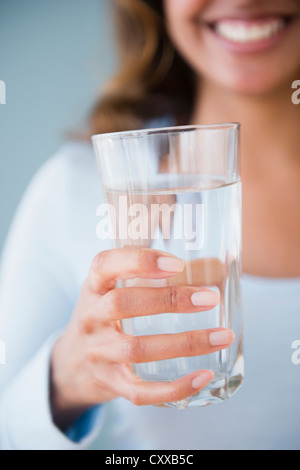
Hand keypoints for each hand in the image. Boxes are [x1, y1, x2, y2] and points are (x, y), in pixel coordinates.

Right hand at [50, 247, 234, 429]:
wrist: (70, 363)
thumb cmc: (105, 316)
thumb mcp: (115, 289)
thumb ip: (156, 277)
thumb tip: (216, 268)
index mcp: (93, 287)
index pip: (105, 265)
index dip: (138, 261)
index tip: (176, 263)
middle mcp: (90, 318)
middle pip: (122, 305)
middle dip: (168, 300)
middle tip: (209, 299)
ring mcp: (97, 353)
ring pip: (136, 349)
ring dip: (183, 343)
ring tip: (221, 336)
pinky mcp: (110, 383)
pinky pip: (139, 391)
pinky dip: (173, 388)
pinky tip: (203, 376)